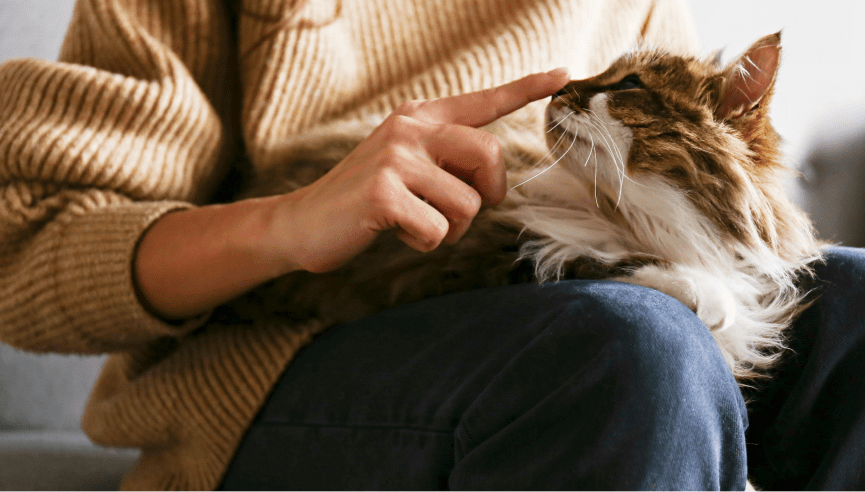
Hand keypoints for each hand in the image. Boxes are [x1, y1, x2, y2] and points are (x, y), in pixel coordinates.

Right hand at [268, 68, 570, 272]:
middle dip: (488, 193)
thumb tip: (492, 178)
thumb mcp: (405, 166)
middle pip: (490, 153)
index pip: (482, 100)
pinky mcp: (382, 192)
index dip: (525, 88)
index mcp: (419, 118)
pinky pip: (437, 229)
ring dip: (450, 228)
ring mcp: (395, 158)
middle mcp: (409, 128)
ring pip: (467, 204)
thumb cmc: (364, 201)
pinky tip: (397, 232)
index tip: (563, 75)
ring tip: (415, 222)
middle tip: (461, 210)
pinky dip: (424, 242)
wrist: (301, 223)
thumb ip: (444, 159)